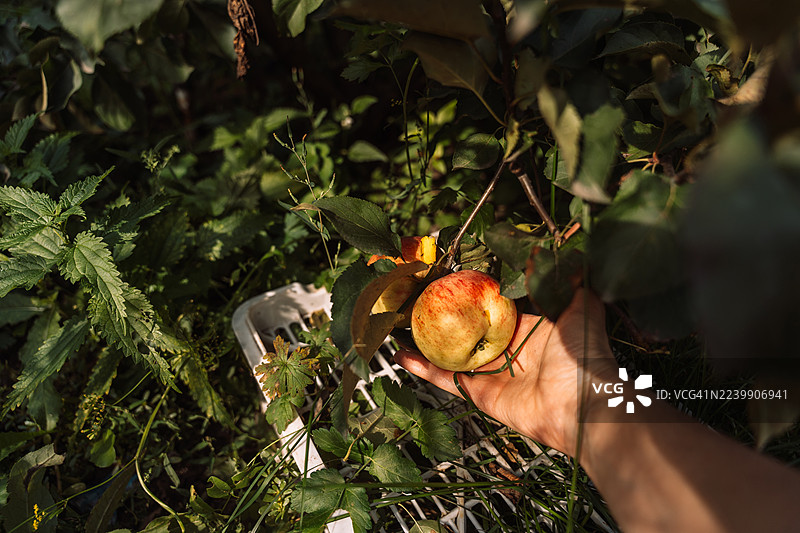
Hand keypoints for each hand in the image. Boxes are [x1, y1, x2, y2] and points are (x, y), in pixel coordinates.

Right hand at [394, 288, 616, 456]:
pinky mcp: (479, 394)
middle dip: (444, 318)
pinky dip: (423, 369)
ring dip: (426, 342)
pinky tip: (402, 355)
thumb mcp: (580, 307)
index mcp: (528, 330)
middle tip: (419, 301)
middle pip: (467, 331)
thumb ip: (564, 282)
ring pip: (450, 355)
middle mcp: (507, 351)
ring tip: (402, 326)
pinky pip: (446, 379)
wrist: (582, 407)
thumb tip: (555, 254)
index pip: (494, 308)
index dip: (472, 294)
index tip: (451, 278)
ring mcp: (491, 374)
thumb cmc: (584, 356)